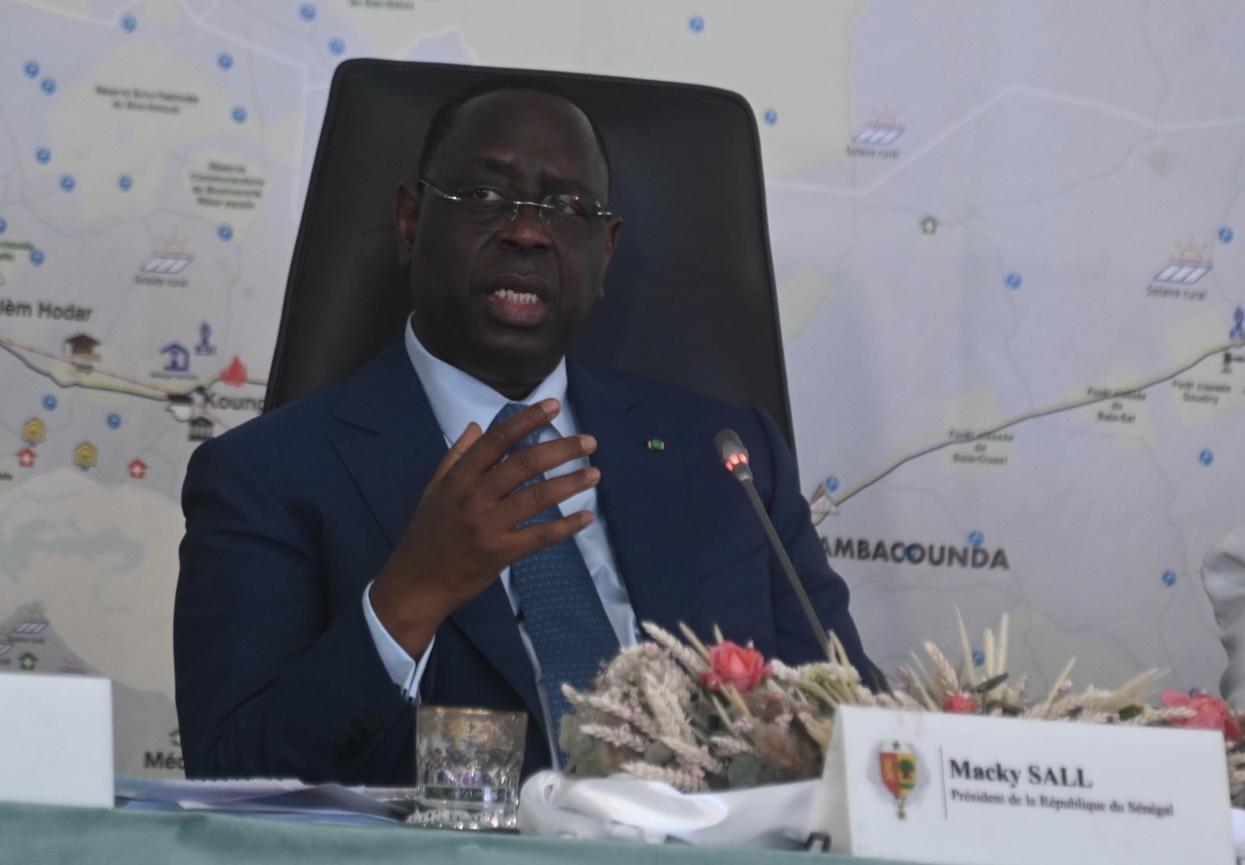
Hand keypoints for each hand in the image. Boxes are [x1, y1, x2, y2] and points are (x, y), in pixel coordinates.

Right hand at [370, 398, 598, 655]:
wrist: (417, 583)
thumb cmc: (427, 533)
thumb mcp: (434, 490)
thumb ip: (456, 456)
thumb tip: (477, 425)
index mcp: (459, 478)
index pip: (497, 441)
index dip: (527, 420)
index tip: (553, 406)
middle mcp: (475, 497)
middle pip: (524, 464)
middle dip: (561, 449)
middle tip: (589, 442)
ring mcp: (489, 526)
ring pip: (537, 497)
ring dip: (570, 483)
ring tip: (594, 473)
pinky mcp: (501, 553)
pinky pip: (540, 536)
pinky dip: (566, 526)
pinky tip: (586, 516)